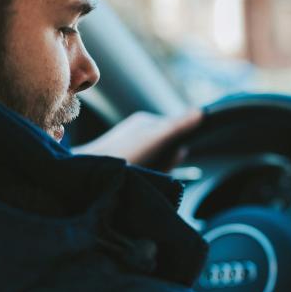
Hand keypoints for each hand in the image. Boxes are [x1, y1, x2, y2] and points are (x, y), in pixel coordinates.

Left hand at [73, 110, 202, 169]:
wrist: (89, 175)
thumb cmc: (123, 154)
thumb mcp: (156, 138)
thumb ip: (178, 126)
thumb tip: (201, 112)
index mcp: (145, 123)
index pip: (175, 131)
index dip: (178, 146)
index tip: (174, 155)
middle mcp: (137, 134)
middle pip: (167, 150)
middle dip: (167, 162)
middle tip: (155, 168)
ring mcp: (130, 150)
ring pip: (157, 163)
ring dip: (157, 172)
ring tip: (144, 174)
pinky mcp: (123, 166)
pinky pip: (145, 172)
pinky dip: (147, 178)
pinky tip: (138, 179)